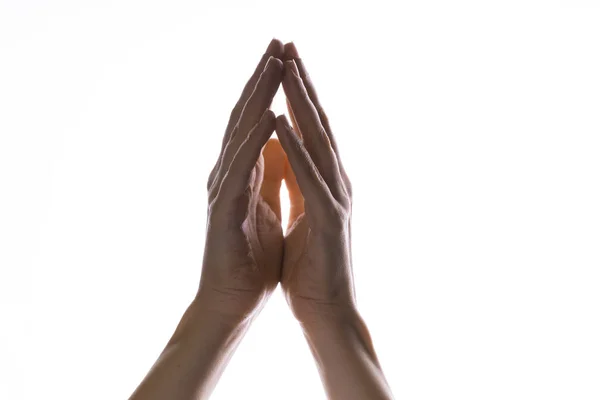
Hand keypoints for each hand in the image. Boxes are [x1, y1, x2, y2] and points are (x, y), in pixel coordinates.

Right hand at [197, 39, 284, 321]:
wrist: (232, 301)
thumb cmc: (251, 259)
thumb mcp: (266, 206)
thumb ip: (268, 175)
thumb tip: (278, 146)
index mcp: (243, 174)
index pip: (256, 122)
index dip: (269, 89)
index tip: (287, 57)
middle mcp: (229, 174)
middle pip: (246, 117)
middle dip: (263, 78)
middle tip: (277, 40)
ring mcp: (223, 189)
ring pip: (241, 133)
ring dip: (258, 96)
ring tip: (274, 62)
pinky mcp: (224, 210)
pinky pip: (241, 168)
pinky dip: (253, 140)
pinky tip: (267, 114)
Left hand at [275, 43, 354, 326]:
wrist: (325, 309)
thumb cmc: (310, 266)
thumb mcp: (299, 214)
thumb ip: (296, 182)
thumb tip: (283, 152)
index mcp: (324, 181)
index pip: (309, 129)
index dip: (296, 94)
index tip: (283, 61)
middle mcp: (335, 182)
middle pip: (316, 123)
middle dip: (300, 83)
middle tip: (287, 44)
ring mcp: (336, 199)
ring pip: (318, 141)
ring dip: (300, 103)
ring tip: (286, 67)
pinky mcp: (328, 219)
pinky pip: (309, 178)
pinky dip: (296, 149)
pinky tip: (281, 123)